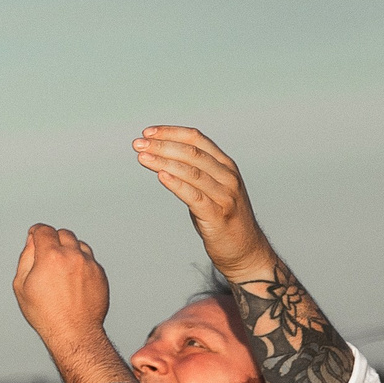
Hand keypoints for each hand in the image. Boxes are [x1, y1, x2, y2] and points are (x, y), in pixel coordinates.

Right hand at [11, 225, 128, 382]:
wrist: (74, 332)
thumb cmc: (46, 313)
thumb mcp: (22, 286)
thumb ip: (25, 258)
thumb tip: (32, 243)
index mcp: (51, 256)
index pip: (44, 230)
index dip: (36, 231)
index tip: (35, 235)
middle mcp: (73, 255)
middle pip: (63, 234)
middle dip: (53, 239)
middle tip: (48, 254)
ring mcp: (89, 264)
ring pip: (79, 244)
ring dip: (69, 249)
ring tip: (62, 268)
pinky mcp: (100, 274)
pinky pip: (90, 259)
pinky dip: (81, 263)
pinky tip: (74, 279)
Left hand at [133, 126, 270, 279]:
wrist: (245, 250)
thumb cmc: (222, 216)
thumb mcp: (212, 187)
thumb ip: (195, 171)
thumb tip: (162, 157)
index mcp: (226, 165)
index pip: (197, 139)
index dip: (171, 133)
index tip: (148, 132)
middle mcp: (228, 177)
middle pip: (192, 153)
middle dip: (162, 145)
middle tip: (138, 144)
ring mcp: (225, 196)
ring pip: (192, 172)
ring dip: (164, 162)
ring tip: (142, 157)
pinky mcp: (217, 215)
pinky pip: (194, 196)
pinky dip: (177, 184)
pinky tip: (161, 176)